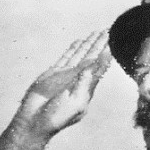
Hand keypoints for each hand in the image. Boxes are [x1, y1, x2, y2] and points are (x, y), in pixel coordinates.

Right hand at [0, 31, 111, 149]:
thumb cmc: (57, 116)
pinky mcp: (54, 73)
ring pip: (80, 55)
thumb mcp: (75, 102)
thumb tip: (92, 65)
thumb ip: (83, 84)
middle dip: (100, 45)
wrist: (35, 120)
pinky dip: (73, 49)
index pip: (100, 68)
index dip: (106, 54)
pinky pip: (66, 57)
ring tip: (97, 32)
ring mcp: (67, 76)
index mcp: (87, 89)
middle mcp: (79, 80)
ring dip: (89, 44)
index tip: (115, 41)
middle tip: (109, 30)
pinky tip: (79, 41)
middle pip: (92, 58)